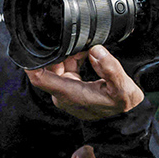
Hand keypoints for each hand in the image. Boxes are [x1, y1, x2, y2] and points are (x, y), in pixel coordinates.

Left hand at [27, 45, 144, 120]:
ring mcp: (66, 91)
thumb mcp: (122, 87)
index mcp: (68, 93)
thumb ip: (110, 68)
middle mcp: (62, 93)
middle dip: (58, 53)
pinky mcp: (72, 88)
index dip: (32, 63)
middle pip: (48, 69)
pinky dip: (74, 59)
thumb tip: (96, 50)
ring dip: (67, 55)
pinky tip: (86, 54)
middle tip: (73, 42)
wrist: (126, 115)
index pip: (39, 78)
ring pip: (57, 68)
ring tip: (84, 47)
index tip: (34, 48)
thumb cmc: (122, 104)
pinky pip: (66, 70)